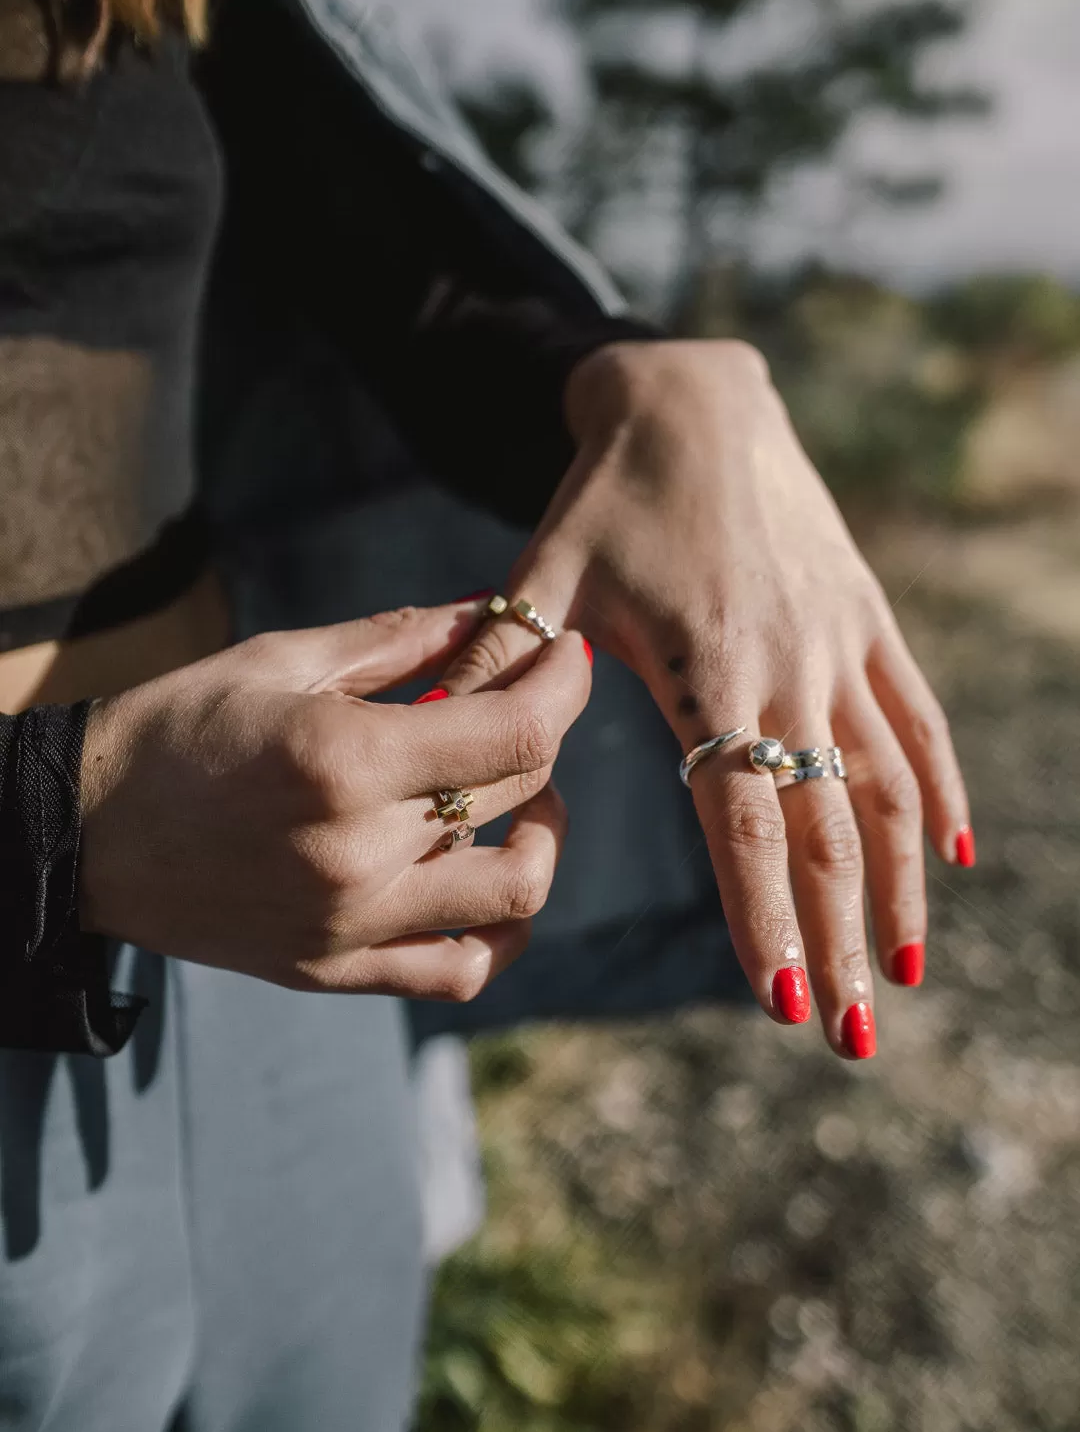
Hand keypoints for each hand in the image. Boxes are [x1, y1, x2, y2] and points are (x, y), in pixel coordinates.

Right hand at [79, 600, 591, 1000]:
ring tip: (517, 799)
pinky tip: (487, 884)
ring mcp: (350, 923)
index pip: (515, 732)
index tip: (568, 656)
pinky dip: (499, 931)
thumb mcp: (279, 659)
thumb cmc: (179, 728)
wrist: (85, 833)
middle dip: (544, 734)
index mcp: (345, 759)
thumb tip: (485, 611)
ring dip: (541, 835)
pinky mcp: (334, 969)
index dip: (565, 684)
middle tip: (522, 706)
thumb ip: (395, 640)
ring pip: (514, 893)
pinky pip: (457, 969)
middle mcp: (359, 850)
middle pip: (518, 794)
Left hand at [441, 340, 971, 1056]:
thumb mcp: (544, 573)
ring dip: (902, 888)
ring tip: (908, 976)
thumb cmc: (607, 495)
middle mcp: (789, 665)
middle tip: (849, 1037)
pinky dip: (941, 792)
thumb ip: (504, 666)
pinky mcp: (867, 619)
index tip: (780, 998)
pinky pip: (916, 718)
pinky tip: (955, 860)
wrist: (695, 398)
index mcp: (706, 664)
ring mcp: (840, 643)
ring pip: (889, 784)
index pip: (741, 814)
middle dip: (840, 937)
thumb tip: (443, 743)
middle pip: (827, 823)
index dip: (764, 910)